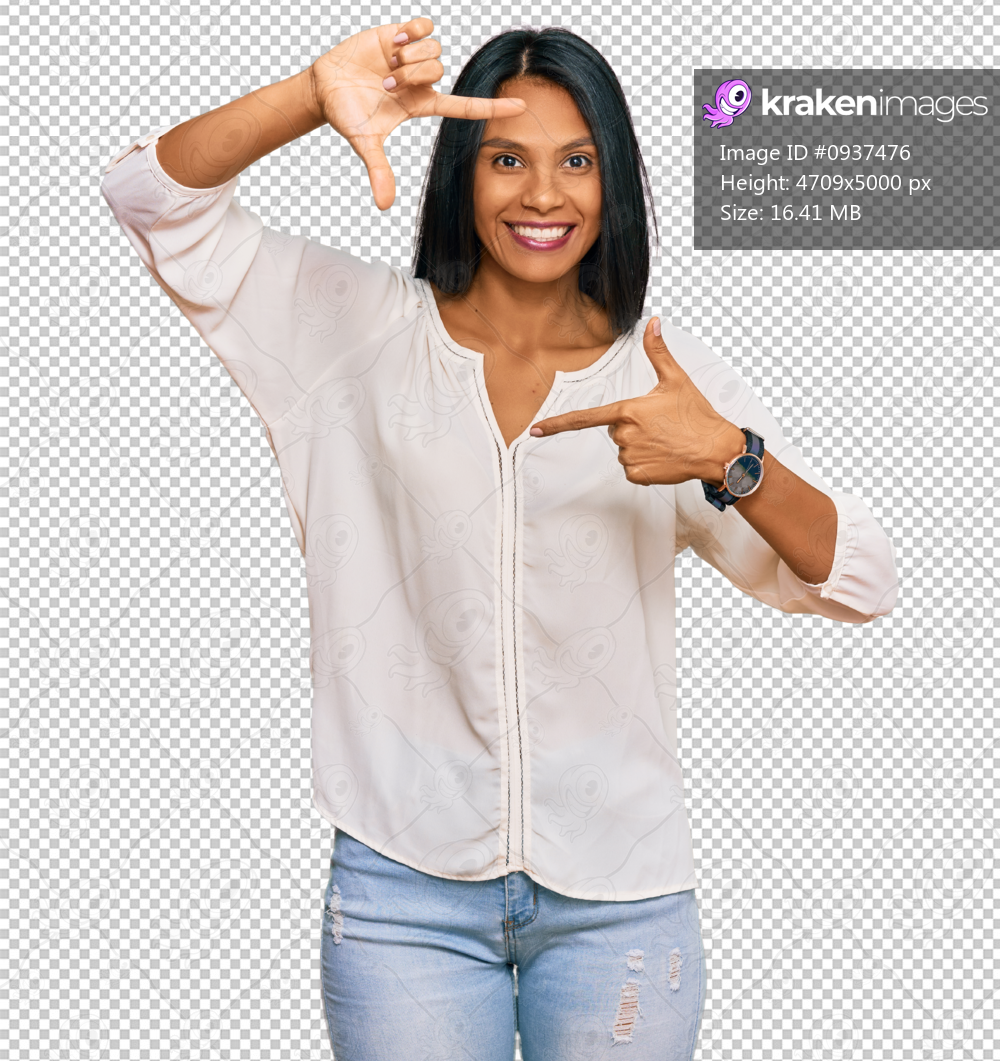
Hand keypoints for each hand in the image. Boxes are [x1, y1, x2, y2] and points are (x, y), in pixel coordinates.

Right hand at [310, 16, 526, 209]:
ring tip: (388, 65)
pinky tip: (395, 43)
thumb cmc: (346, 116)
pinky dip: (412, 33)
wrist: (325, 86)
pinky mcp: (402, 35)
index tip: (521, 107)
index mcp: (422, 105)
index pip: (465, 107)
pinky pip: (425, 27)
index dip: (493, 108)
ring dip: (410, 58)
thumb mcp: (365, 143)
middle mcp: (423, 81)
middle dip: (412, 77)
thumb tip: (384, 206)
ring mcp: (413, 57)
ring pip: (435, 51)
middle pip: (440, 71)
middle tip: (388, 85)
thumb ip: (379, 171)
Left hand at [529, 317, 745, 486]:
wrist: (717, 450)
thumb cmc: (697, 415)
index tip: (534, 431)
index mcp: (628, 410)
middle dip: (634, 427)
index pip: (585, 418)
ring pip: (624, 449)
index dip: (557, 424)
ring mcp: (630, 456)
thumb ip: (658, 351)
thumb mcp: (677, 380)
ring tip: (667, 441)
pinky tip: (665, 457)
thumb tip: (653, 322)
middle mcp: (624, 434)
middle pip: (616, 430)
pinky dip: (646, 463)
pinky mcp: (637, 474)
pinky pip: (632, 468)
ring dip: (641, 446)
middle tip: (662, 426)